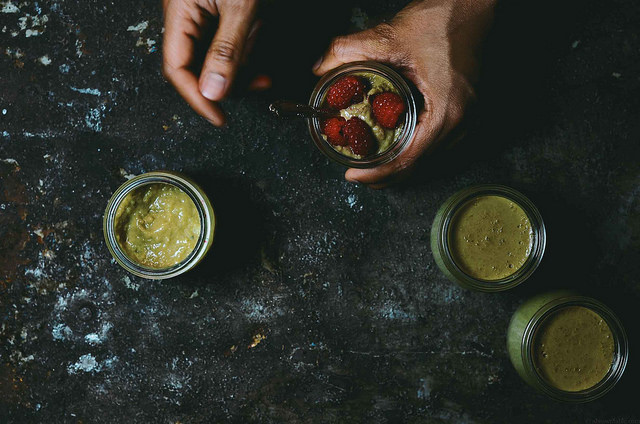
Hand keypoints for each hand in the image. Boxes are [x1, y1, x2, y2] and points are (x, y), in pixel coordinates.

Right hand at [162, 0, 259, 125]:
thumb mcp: (239, 9)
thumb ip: (225, 50)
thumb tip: (212, 92)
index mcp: (178, 12)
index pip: (176, 68)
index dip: (196, 97)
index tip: (217, 116)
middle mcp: (185, 16)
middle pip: (196, 67)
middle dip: (228, 81)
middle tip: (255, 87)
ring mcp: (201, 14)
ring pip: (216, 58)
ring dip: (241, 67)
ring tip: (264, 72)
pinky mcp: (218, 13)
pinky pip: (226, 43)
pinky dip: (244, 52)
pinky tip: (260, 51)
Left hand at [313, 0, 494, 187]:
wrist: (473, 5)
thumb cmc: (441, 19)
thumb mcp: (390, 35)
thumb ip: (349, 50)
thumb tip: (320, 68)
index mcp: (446, 110)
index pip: (408, 159)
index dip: (377, 172)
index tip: (352, 176)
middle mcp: (461, 122)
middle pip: (418, 166)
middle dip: (385, 175)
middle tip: (356, 175)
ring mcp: (467, 119)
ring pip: (429, 159)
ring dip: (399, 166)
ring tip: (370, 167)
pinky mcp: (464, 112)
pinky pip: (437, 145)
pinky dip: (413, 152)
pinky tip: (394, 148)